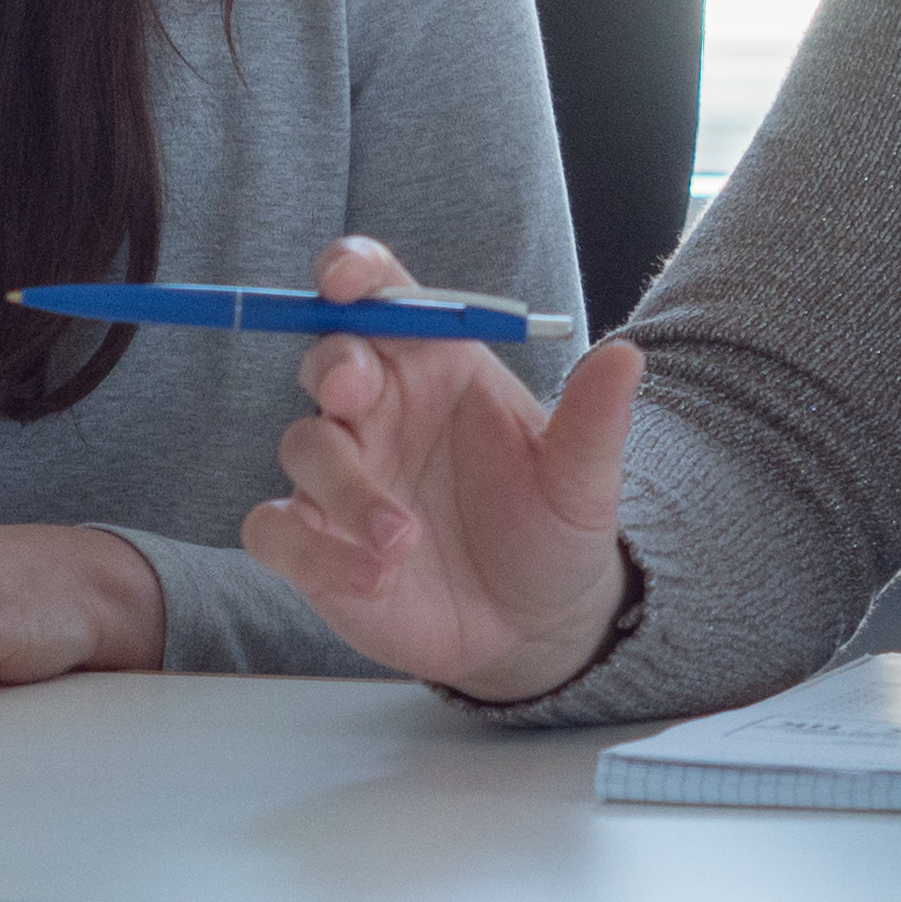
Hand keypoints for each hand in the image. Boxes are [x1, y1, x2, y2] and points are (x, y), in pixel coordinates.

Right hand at [236, 235, 639, 701]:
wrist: (535, 628)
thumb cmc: (551, 533)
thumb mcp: (582, 481)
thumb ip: (593, 420)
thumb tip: (626, 356)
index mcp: (434, 367)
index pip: (381, 296)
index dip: (353, 273)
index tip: (345, 279)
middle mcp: (378, 411)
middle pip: (327, 356)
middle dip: (334, 364)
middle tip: (357, 392)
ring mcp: (340, 475)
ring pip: (302, 445)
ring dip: (345, 487)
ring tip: (404, 542)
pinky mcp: (314, 542)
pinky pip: (274, 530)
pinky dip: (310, 549)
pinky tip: (371, 577)